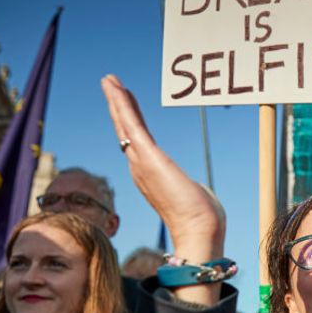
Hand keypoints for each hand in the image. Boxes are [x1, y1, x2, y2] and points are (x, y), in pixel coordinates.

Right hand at [101, 75, 224, 304]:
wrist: (200, 232)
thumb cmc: (201, 220)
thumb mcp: (193, 196)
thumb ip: (188, 189)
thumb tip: (195, 194)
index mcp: (151, 176)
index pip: (137, 142)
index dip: (130, 121)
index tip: (127, 104)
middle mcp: (140, 168)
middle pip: (125, 130)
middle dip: (118, 106)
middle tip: (111, 84)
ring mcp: (142, 163)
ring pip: (124, 124)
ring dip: (116, 100)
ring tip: (109, 80)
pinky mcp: (148, 157)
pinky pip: (131, 124)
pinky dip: (122, 104)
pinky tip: (116, 88)